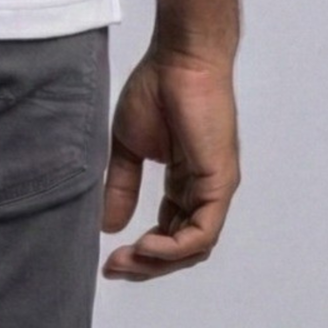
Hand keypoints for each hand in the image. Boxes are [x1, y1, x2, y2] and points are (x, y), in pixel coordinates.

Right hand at [100, 42, 240, 280]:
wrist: (180, 58)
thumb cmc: (157, 88)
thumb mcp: (128, 145)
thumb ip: (122, 185)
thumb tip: (108, 226)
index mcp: (184, 182)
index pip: (168, 231)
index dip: (141, 251)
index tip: (108, 259)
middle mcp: (202, 191)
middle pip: (180, 247)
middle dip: (146, 264)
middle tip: (113, 269)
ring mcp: (214, 189)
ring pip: (193, 247)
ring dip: (159, 261)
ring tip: (127, 260)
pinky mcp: (220, 183)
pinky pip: (202, 232)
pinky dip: (175, 247)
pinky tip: (147, 245)